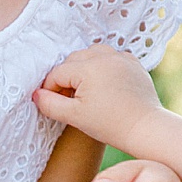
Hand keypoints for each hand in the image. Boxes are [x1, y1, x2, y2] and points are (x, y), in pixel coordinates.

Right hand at [33, 43, 164, 154]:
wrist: (145, 128)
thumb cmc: (110, 124)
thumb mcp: (74, 117)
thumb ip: (50, 104)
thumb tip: (36, 94)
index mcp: (89, 67)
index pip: (58, 73)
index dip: (50, 89)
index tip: (53, 104)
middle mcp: (105, 56)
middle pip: (73, 60)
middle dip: (66, 77)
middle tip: (69, 99)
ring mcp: (121, 57)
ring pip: (92, 54)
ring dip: (83, 67)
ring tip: (85, 89)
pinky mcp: (133, 63)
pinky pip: (111, 57)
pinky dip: (103, 66)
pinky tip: (103, 84)